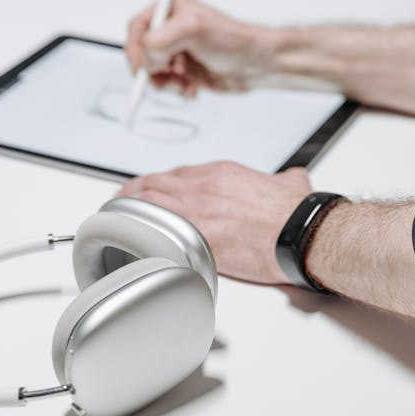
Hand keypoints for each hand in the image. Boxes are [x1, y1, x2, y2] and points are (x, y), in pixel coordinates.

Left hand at [115, 161, 311, 284]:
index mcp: (222, 173)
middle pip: (156, 184)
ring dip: (130, 210)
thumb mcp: (291, 183)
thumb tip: (292, 179)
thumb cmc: (294, 213)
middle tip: (123, 200)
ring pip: (149, 204)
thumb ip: (286, 178)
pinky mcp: (196, 240)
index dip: (162, 182)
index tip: (155, 188)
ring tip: (117, 218)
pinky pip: (155, 235)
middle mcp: (203, 188)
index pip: (180, 173)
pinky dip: (139, 236)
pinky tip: (128, 242)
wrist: (297, 231)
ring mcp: (196, 212)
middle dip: (136, 192)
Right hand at [125, 0, 269, 95]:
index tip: (144, 66)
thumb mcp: (193, 29)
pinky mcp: (183, 70)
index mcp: (172, 8)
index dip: (136, 49)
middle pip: (141, 52)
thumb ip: (160, 39)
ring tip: (183, 80)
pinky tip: (191, 86)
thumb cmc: (234, 40)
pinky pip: (164, 84)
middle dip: (152, 68)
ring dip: (164, 82)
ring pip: (150, 71)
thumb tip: (146, 57)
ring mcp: (177, 50)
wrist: (256, 64)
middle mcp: (172, 28)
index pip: (137, 27)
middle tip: (168, 73)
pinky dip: (175, 89)